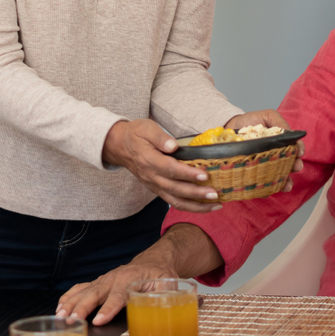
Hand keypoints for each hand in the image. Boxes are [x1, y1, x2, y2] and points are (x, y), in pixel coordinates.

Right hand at [56, 223, 221, 324]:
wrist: (157, 259)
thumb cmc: (164, 274)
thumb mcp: (173, 281)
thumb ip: (176, 292)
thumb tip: (192, 305)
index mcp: (134, 277)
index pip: (120, 294)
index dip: (110, 307)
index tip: (99, 320)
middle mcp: (117, 277)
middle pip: (96, 292)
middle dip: (82, 307)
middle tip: (70, 321)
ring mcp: (106, 279)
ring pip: (85, 290)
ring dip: (71, 303)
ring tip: (59, 318)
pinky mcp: (100, 283)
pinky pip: (81, 289)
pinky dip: (69, 298)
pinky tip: (59, 309)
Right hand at [103, 119, 223, 211]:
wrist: (119, 146)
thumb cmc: (136, 134)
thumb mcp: (146, 128)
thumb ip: (159, 137)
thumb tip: (172, 145)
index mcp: (149, 160)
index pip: (170, 169)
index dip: (188, 174)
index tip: (204, 175)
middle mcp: (151, 177)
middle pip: (176, 189)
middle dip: (196, 194)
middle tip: (215, 194)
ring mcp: (154, 186)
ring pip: (175, 201)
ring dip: (196, 206)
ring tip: (215, 205)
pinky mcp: (157, 190)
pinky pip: (173, 202)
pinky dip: (190, 207)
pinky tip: (205, 206)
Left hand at [226, 109, 304, 190]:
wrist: (229, 127)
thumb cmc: (250, 121)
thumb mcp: (267, 116)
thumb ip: (279, 122)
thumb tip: (290, 134)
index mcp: (281, 142)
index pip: (294, 147)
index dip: (299, 150)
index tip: (299, 152)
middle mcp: (276, 155)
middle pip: (290, 164)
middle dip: (295, 167)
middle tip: (296, 167)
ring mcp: (265, 165)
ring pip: (279, 177)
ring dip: (286, 182)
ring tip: (287, 185)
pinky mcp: (253, 173)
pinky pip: (262, 184)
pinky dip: (267, 189)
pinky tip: (269, 190)